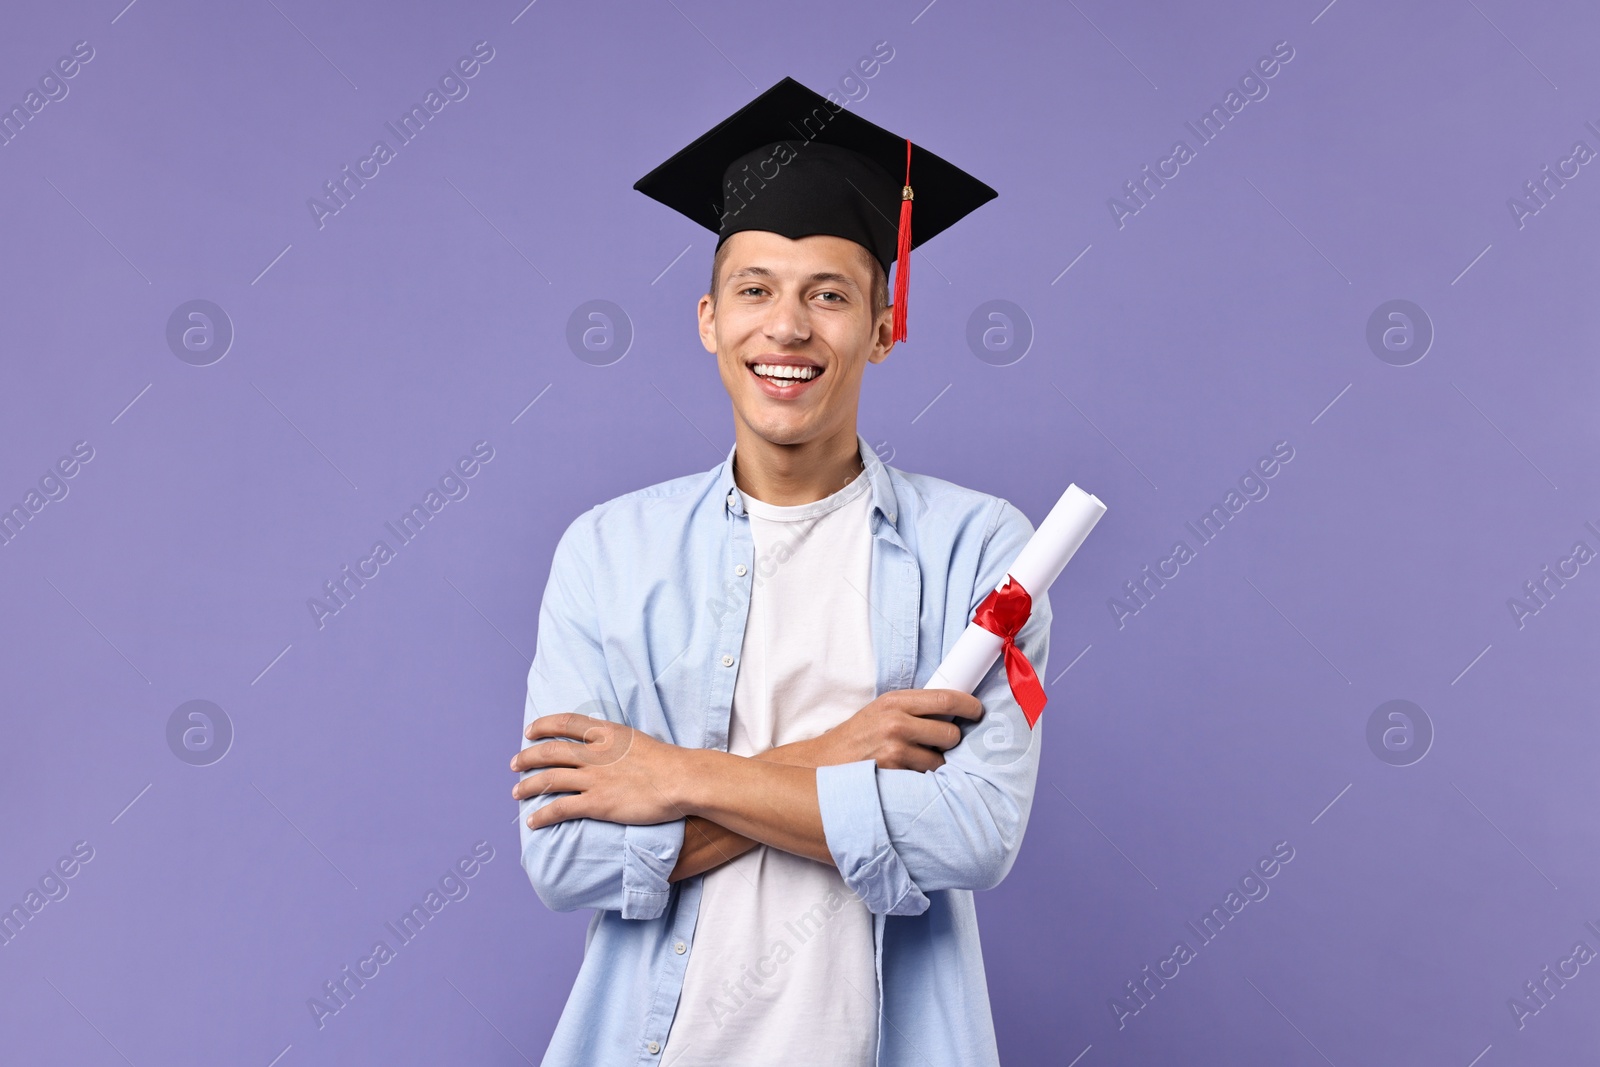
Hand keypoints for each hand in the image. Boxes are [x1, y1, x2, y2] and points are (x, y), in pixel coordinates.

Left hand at [511, 713, 688, 829]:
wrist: (682, 779)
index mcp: (605, 733)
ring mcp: (594, 778)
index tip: (530, 731)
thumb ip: (616, 742)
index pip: (565, 722)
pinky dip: (542, 815)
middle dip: (527, 757)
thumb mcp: (637, 739)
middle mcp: (594, 753)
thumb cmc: (668, 763)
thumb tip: (607, 745)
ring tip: (516, 793)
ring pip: (548, 779)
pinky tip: (532, 821)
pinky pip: (560, 809)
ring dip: (527, 786)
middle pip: (549, 751)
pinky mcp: (597, 803)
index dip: (543, 726)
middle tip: (514, 764)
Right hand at [808, 688, 983, 771]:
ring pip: (940, 761)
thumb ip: (911, 710)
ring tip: (912, 764)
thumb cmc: (855, 739)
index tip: (978, 712)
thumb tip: (952, 712)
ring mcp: (895, 750)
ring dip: (935, 766)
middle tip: (939, 745)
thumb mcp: (880, 712)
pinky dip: (921, 781)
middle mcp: (896, 722)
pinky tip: (905, 778)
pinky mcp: (894, 775)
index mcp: (894, 701)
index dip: (969, 706)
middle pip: (950, 733)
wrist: (820, 765)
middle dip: (950, 742)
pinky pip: (925, 780)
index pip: (946, 698)